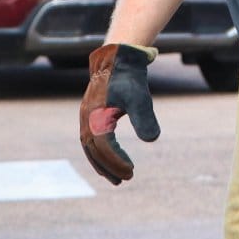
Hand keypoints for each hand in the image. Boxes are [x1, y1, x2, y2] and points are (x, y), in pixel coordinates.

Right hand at [80, 43, 159, 184]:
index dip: (116, 161)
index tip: (131, 172)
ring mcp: (85, 116)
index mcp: (96, 116)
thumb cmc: (129, 78)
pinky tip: (111, 158)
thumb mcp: (140, 98)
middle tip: (124, 180)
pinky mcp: (89, 114)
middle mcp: (86, 118)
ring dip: (101, 163)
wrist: (117, 58)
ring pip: (89, 147)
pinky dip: (98, 152)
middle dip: (108, 167)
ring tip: (116, 178)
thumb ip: (145, 119)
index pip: (104, 147)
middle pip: (94, 151)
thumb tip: (152, 140)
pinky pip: (90, 139)